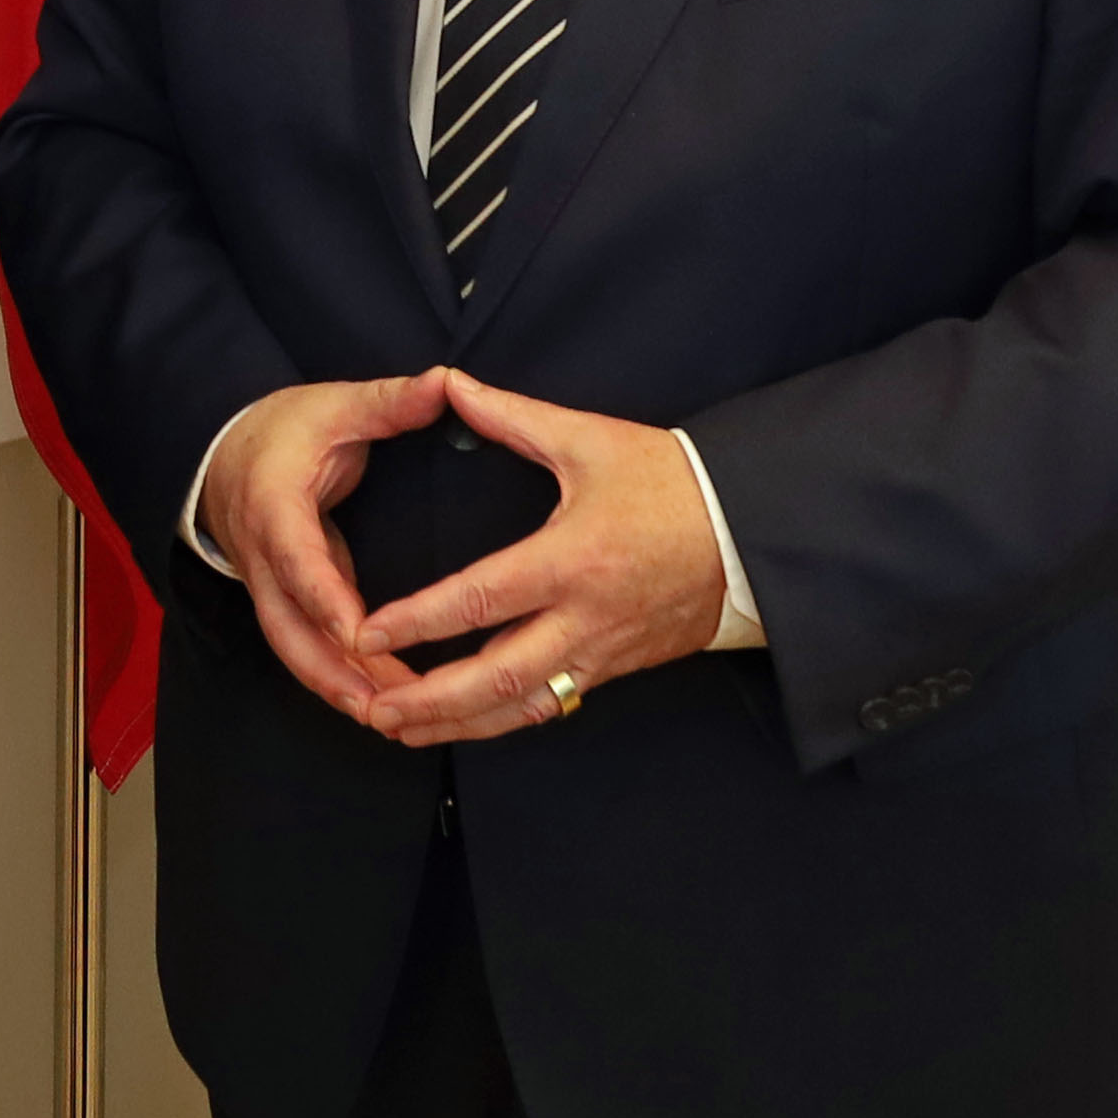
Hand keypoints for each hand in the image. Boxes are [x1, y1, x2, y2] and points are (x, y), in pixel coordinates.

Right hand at [197, 370, 455, 724]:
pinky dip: (337, 679)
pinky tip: (381, 702)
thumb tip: (443, 383)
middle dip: (334, 671)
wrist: (224, 453)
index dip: (325, 599)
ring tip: (392, 719)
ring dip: (338, 686)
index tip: (360, 633)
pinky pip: (304, 650)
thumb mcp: (334, 405)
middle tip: (385, 705)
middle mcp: (264, 558)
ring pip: (293, 651)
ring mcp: (267, 587)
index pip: (297, 561)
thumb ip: (388, 402)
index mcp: (275, 507)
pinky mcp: (282, 603)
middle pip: (289, 628)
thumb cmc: (283, 430)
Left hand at [351, 371, 730, 745]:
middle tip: (374, 709)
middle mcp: (583, 616)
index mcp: (570, 558)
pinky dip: (505, 720)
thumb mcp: (590, 439)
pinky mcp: (616, 668)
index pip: (478, 601)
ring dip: (459, 725)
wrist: (751, 531)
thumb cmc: (672, 481)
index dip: (416, 622)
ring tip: (404, 731)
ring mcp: (602, 651)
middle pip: (495, 676)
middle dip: (429, 701)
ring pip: (522, 706)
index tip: (366, 634)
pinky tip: (467, 726)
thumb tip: (451, 386)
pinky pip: (553, 705)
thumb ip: (512, 417)